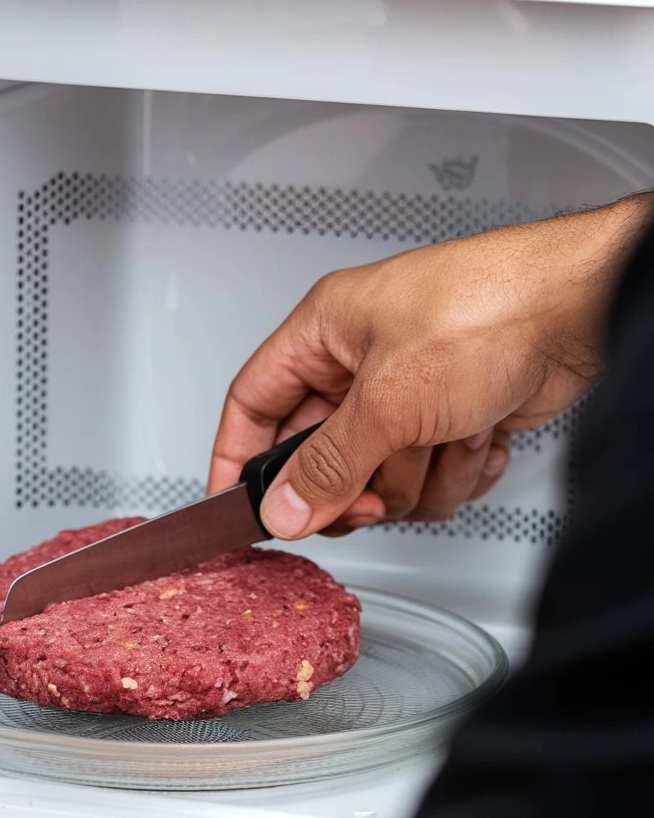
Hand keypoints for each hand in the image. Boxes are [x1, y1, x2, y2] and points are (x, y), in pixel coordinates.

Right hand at [209, 194, 653, 538]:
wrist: (584, 311)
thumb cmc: (488, 308)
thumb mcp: (387, 399)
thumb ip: (328, 465)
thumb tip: (283, 508)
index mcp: (324, 334)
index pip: (252, 402)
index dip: (237, 457)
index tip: (234, 505)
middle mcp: (360, 365)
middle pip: (319, 454)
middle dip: (351, 482)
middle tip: (365, 494)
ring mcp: (407, 395)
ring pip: (378, 477)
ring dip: (417, 475)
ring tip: (443, 439)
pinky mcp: (450, 420)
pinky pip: (427, 479)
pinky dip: (456, 472)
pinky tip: (477, 436)